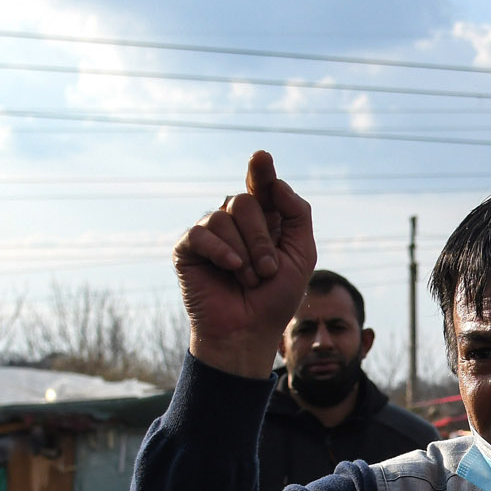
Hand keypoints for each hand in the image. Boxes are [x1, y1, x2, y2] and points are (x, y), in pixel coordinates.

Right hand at [174, 151, 317, 380]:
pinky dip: (221, 251)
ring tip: (249, 279)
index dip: (261, 171)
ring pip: (224, 216)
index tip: (262, 157)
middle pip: (245, 201)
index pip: (261, 186)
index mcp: (262, 221)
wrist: (248, 333)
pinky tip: (230, 269)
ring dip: (245, 252)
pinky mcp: (188, 249)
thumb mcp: (301, 254)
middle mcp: (234, 223)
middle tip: (268, 270)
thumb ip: (297, 214)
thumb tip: (276, 183)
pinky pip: (201, 233)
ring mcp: (209, 235)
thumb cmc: (275, 297)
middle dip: (261, 237)